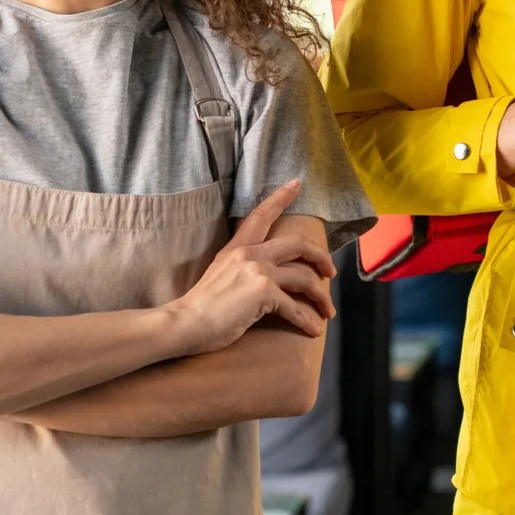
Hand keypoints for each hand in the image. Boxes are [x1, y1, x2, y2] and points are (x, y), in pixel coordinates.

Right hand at [167, 180, 337, 352]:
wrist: (183, 323)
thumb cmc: (200, 307)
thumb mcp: (220, 273)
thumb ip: (241, 267)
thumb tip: (264, 276)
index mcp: (238, 248)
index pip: (261, 215)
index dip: (281, 197)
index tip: (297, 183)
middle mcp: (250, 254)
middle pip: (298, 244)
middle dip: (321, 258)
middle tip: (330, 273)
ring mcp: (258, 272)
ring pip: (304, 278)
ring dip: (320, 297)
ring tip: (326, 312)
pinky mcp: (264, 294)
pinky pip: (295, 308)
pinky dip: (307, 321)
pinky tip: (313, 331)